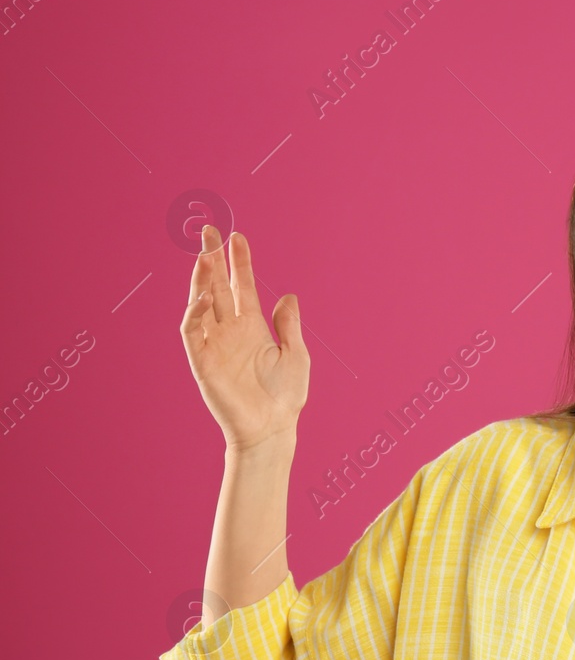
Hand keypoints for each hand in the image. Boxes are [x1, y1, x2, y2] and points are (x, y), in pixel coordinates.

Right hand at [178, 225, 308, 452]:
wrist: (272, 427)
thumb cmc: (285, 396)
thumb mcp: (296, 353)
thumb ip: (288, 325)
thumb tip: (288, 295)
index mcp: (252, 326)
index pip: (242, 286)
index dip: (240, 262)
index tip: (238, 237)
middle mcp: (230, 331)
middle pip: (216, 287)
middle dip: (212, 259)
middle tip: (208, 231)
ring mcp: (214, 343)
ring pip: (201, 303)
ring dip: (200, 279)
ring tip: (204, 255)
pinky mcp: (202, 361)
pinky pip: (192, 332)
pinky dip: (194, 313)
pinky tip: (202, 297)